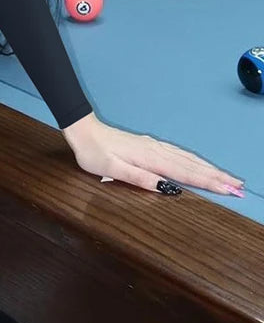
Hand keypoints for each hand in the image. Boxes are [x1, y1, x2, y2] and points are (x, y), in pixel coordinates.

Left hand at [62, 112, 244, 196]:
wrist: (83, 131)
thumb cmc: (93, 153)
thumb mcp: (110, 169)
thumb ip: (138, 178)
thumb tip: (167, 188)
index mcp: (149, 158)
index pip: (184, 173)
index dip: (208, 183)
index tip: (230, 191)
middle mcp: (155, 150)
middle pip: (191, 164)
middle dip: (216, 176)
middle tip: (239, 187)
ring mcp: (152, 146)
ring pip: (186, 158)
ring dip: (207, 168)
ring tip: (226, 177)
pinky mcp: (148, 145)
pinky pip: (177, 153)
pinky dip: (193, 160)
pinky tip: (198, 164)